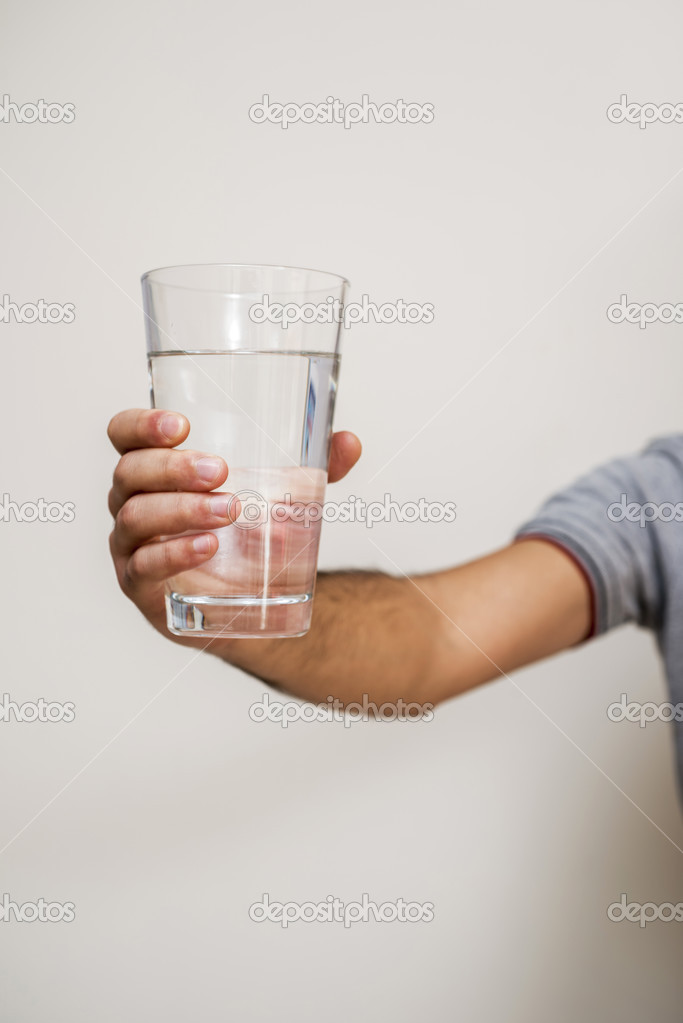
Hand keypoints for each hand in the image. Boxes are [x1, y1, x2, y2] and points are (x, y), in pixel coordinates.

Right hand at [107, 409, 361, 643]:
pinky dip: (174, 554)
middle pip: (130, 472)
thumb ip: (317, 467)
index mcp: (155, 468)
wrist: (252, 602)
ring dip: (181, 509)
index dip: (141, 424)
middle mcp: (133, 501)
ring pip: (136, 517)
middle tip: (221, 470)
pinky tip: (208, 546)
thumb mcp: (284, 495)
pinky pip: (143, 566)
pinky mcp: (141, 586)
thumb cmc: (248, 535)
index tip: (182, 425)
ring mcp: (131, 546)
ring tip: (230, 510)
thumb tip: (349, 442)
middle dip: (173, 468)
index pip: (124, 435)